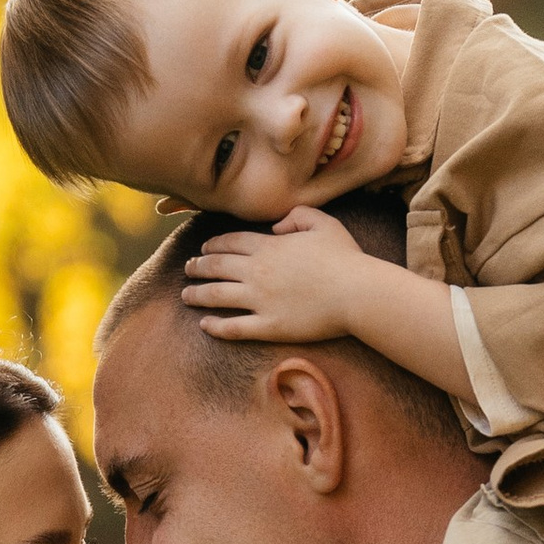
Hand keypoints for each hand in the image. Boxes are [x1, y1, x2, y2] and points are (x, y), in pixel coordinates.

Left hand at [180, 207, 370, 342]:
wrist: (358, 293)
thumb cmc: (345, 257)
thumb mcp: (323, 222)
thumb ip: (297, 215)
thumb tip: (277, 227)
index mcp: (269, 246)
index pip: (230, 243)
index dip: (213, 245)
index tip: (204, 249)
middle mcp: (257, 271)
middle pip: (216, 267)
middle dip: (198, 267)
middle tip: (189, 269)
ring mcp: (260, 300)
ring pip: (216, 295)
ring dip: (197, 294)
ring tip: (185, 295)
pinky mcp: (269, 326)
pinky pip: (234, 328)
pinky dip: (215, 326)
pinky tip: (204, 324)